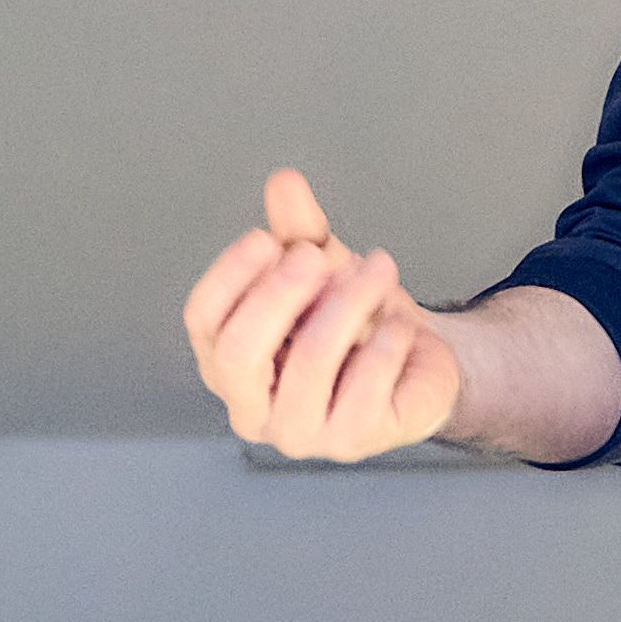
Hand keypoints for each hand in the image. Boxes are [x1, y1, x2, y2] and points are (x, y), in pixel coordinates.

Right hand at [182, 168, 460, 461]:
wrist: (417, 360)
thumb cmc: (354, 319)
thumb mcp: (323, 267)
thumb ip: (299, 229)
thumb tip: (284, 181)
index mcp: (226, 362)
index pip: (203, 320)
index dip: (231, 275)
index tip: (269, 239)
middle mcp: (251, 406)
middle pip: (241, 349)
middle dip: (282, 293)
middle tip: (320, 257)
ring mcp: (299, 432)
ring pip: (312, 359)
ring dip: (351, 301)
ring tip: (380, 268)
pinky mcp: (351, 440)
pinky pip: (368, 380)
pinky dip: (388, 338)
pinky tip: (400, 322)